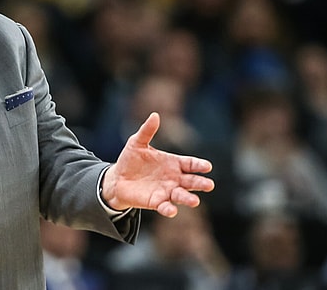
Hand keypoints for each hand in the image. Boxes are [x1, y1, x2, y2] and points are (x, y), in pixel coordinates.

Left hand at [100, 112, 214, 217]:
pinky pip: (164, 206)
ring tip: (194, 201)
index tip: (207, 167)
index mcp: (173, 163)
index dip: (199, 165)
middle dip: (200, 183)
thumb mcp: (137, 142)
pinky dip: (168, 209)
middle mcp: (173, 178)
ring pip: (181, 195)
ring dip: (188, 198)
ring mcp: (166, 191)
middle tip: (209, 185)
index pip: (190, 164)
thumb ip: (147, 130)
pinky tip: (172, 211)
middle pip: (191, 181)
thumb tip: (155, 115)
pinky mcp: (156, 202)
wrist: (117, 178)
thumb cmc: (131, 160)